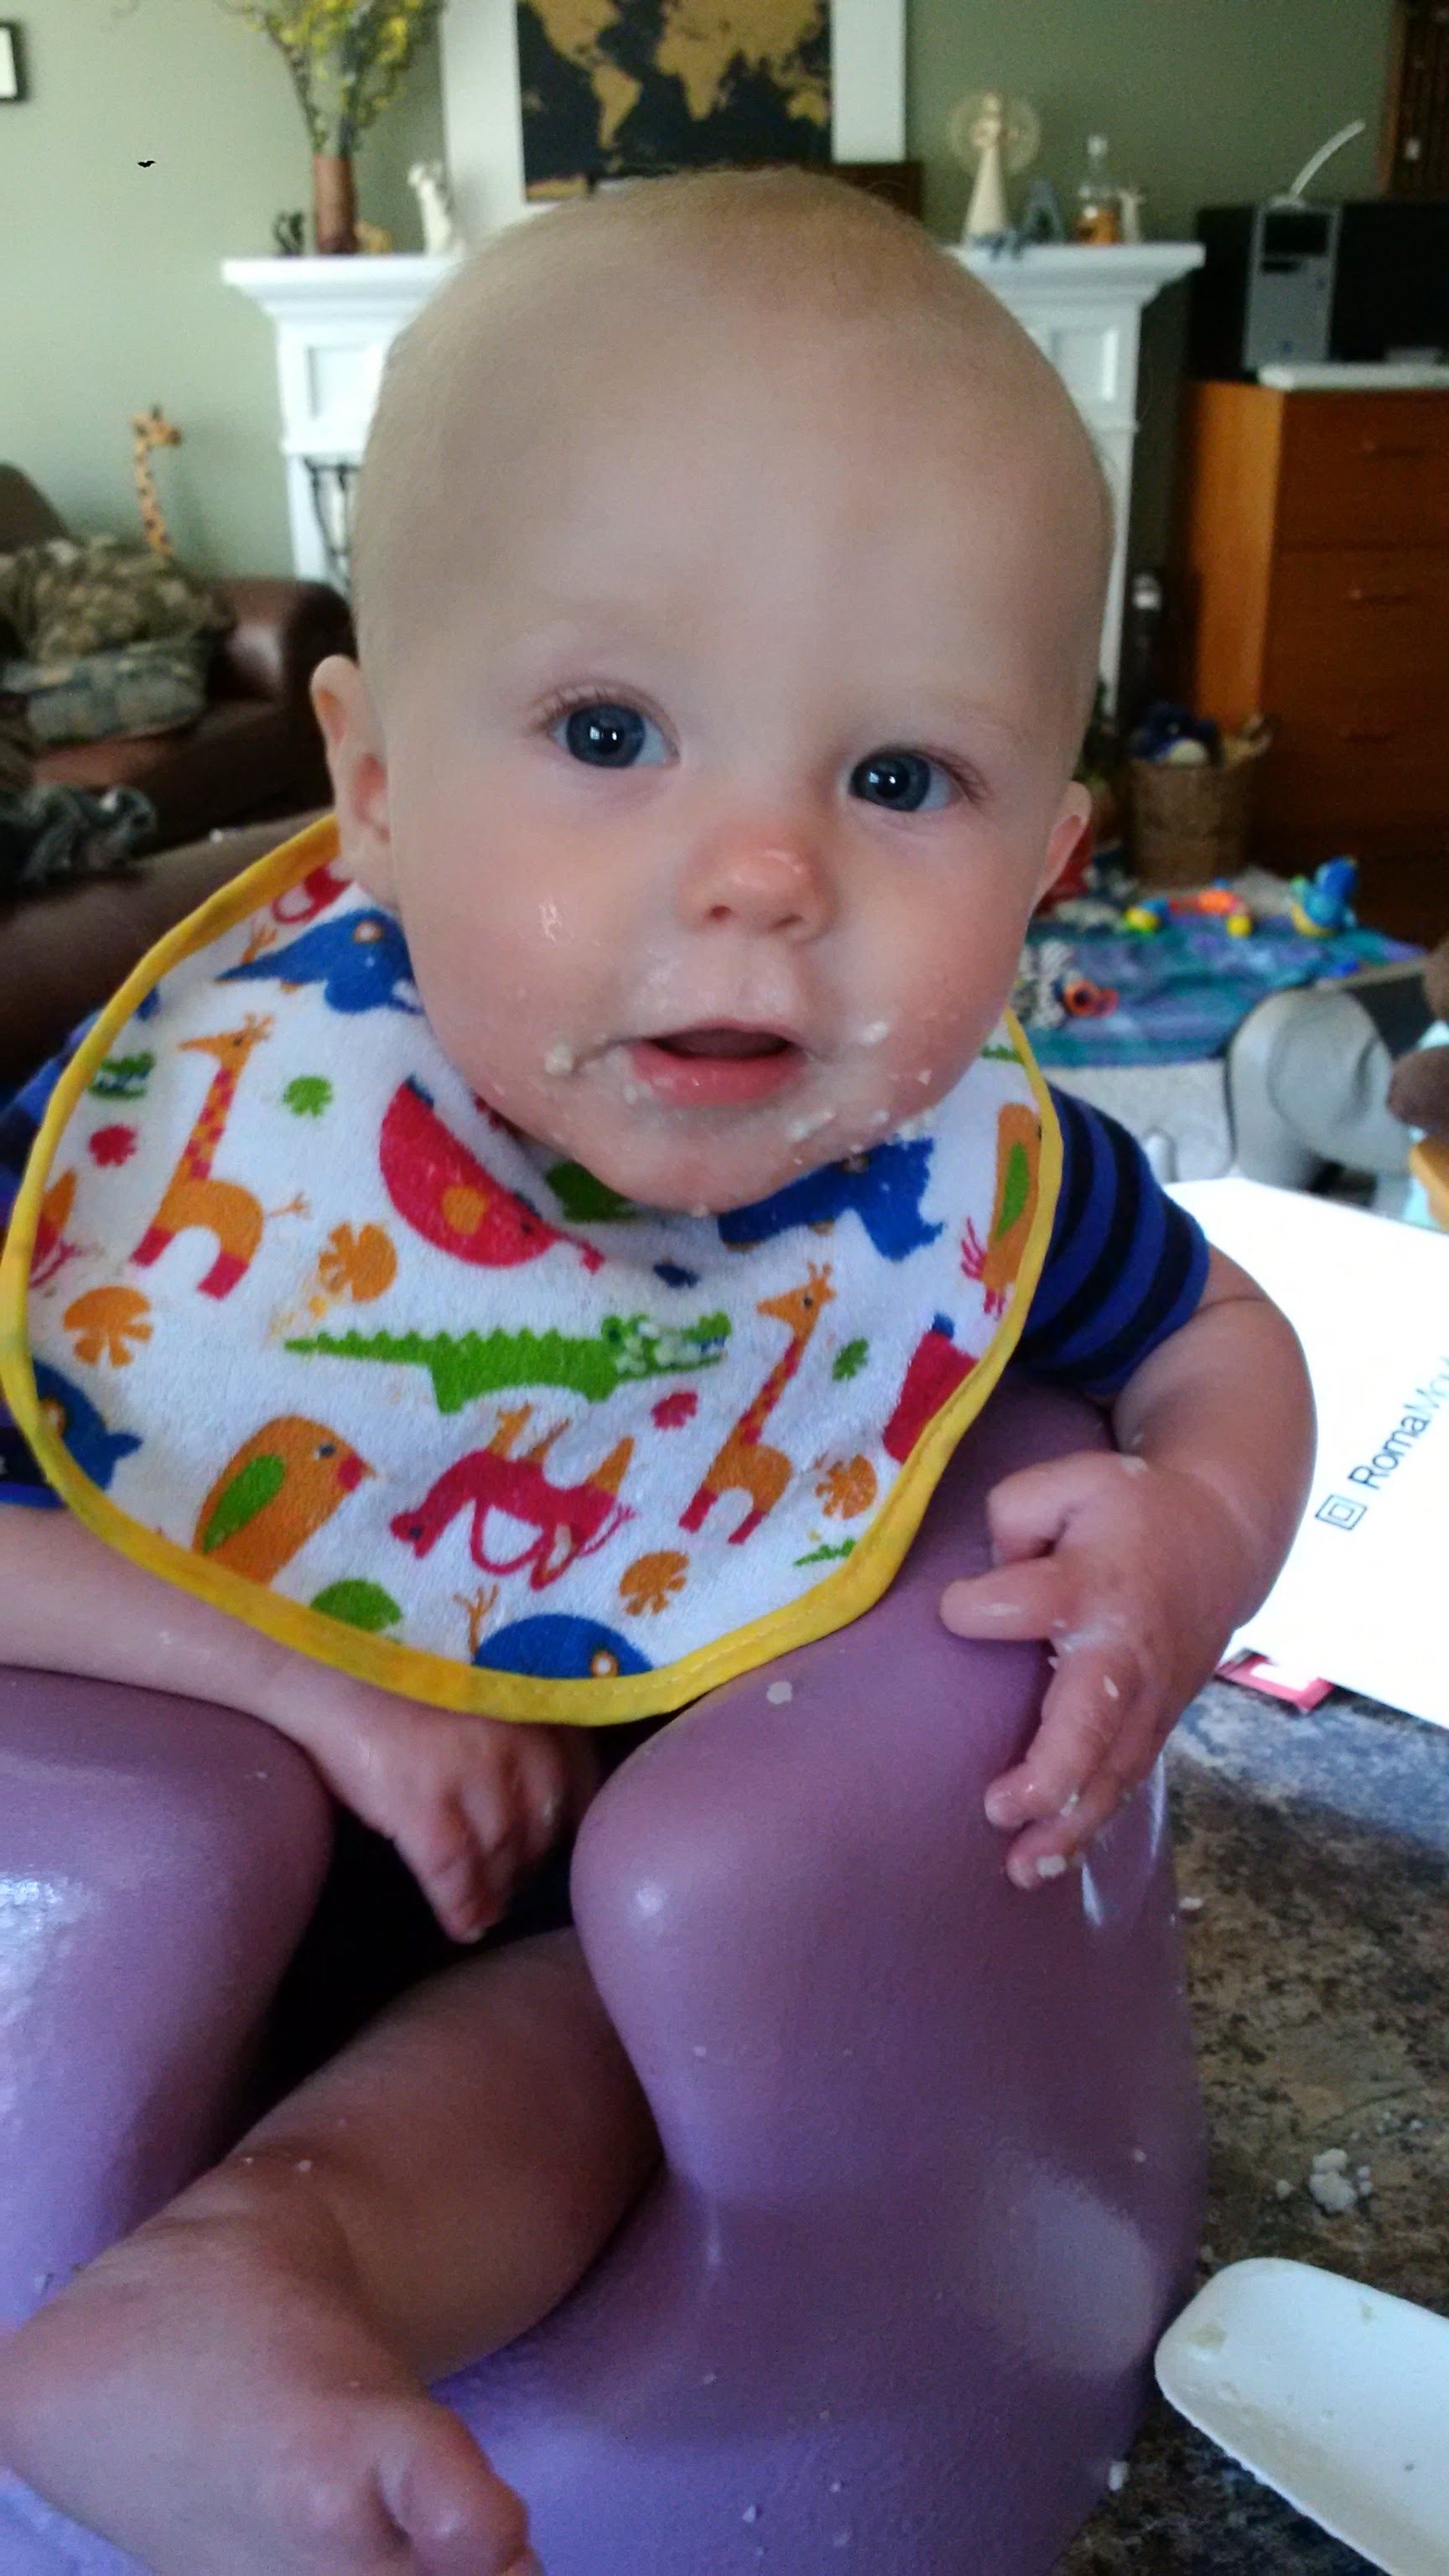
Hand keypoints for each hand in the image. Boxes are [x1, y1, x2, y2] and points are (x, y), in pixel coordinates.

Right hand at [259, 1659, 599, 1940]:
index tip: (557, 1835)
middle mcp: (520, 1737)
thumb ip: (512, 1716)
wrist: (324, 1657)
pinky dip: (463, 1907)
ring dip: (500, 1889)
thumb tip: (528, 1775)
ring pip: (503, 1854)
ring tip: (493, 1908)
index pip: (579, 1773)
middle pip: (543, 1821)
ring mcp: (476, 1774)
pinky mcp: (427, 1807)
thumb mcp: (476, 1676)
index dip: (568, 1814)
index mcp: (535, 1698)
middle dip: (533, 1857)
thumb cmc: (392, 1660)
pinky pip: (456, 1876)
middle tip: (517, 1878)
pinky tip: (463, 1925)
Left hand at [938, 1448, 1246, 1888]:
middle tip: (998, 1809)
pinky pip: (1123, 1781)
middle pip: (1090, 1724)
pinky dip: (1090, 1825)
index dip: (975, 1607)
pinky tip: (1050, 1860)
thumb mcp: (1070, 1480)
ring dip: (1068, 1825)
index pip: (1021, 1603)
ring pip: (1112, 1773)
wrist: (1221, 1539)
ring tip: (1021, 1868)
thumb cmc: (1128, 1510)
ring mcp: (1147, 1697)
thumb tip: (990, 1574)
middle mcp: (1122, 1652)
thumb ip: (1015, 1514)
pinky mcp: (1154, 1723)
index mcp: (1091, 1583)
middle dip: (1049, 1776)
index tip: (957, 1606)